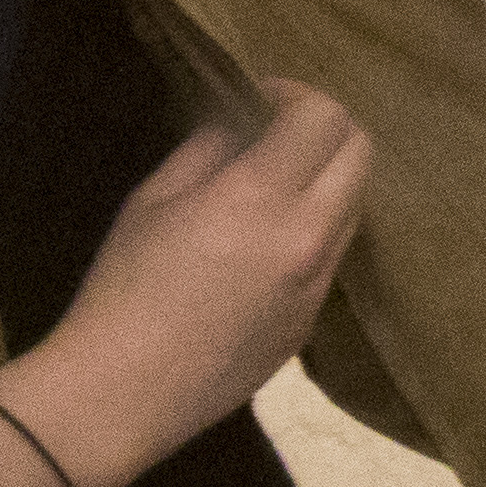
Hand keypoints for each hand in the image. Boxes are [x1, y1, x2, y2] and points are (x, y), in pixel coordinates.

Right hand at [30, 78, 371, 476]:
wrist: (125, 392)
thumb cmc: (124, 287)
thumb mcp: (154, 198)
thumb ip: (211, 147)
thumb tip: (245, 118)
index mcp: (261, 199)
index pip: (324, 116)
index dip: (295, 94)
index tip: (261, 101)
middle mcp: (308, 237)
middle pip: (360, 151)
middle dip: (325, 128)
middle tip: (277, 134)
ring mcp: (319, 284)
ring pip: (356, 203)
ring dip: (327, 178)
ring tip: (273, 187)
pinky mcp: (315, 320)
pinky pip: (336, 252)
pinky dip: (317, 226)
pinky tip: (267, 242)